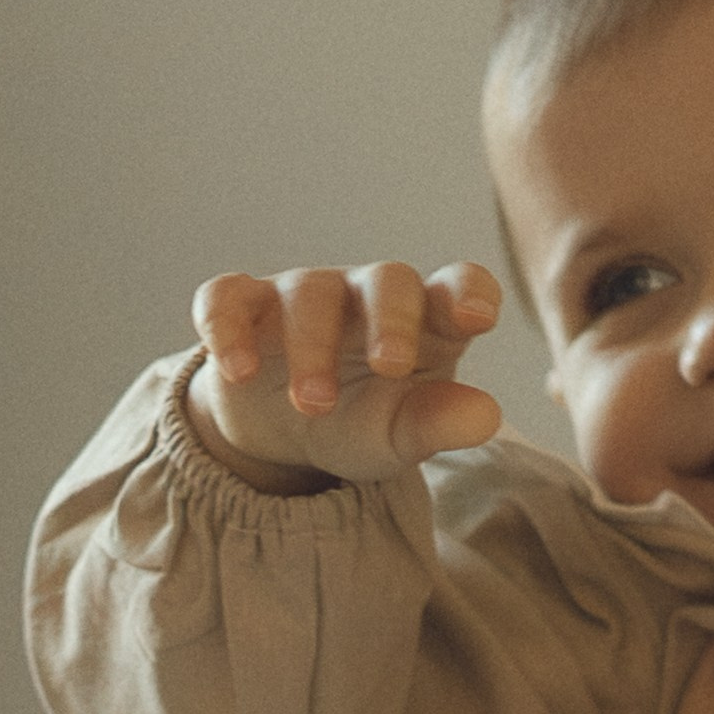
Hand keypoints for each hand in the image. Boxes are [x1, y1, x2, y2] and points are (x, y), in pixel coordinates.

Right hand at [184, 261, 504, 493]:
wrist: (286, 432)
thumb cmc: (363, 422)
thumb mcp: (402, 434)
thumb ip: (440, 424)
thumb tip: (485, 416)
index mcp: (426, 322)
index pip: (459, 286)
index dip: (470, 293)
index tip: (476, 318)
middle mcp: (367, 295)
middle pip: (387, 279)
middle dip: (390, 321)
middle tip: (389, 368)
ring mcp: (304, 293)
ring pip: (309, 292)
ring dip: (311, 346)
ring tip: (313, 405)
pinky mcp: (244, 305)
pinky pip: (228, 298)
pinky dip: (227, 327)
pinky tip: (237, 371)